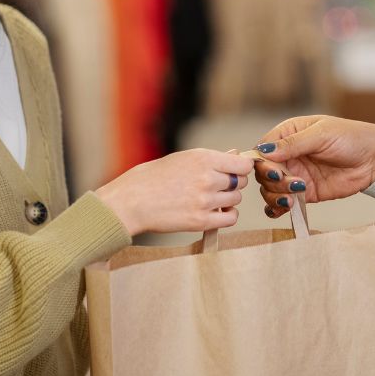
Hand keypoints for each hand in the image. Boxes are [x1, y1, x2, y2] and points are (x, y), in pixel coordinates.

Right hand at [95, 149, 255, 235]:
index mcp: (203, 158)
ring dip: (227, 200)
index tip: (236, 171)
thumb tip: (236, 154)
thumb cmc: (153, 177)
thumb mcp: (182, 159)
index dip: (242, 167)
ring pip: (235, 200)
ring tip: (209, 199)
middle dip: (233, 183)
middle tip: (217, 186)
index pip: (243, 164)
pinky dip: (227, 216)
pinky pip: (230, 219)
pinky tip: (215, 212)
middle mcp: (207, 178)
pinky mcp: (201, 221)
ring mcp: (205, 201)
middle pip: (241, 182)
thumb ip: (211, 159)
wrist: (131, 201)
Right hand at [251, 115, 374, 218]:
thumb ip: (293, 143)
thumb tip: (264, 151)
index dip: (261, 162)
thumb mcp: (321, 134)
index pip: (261, 150)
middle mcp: (288, 155)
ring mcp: (295, 175)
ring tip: (294, 195)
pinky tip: (285, 208)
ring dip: (276, 195)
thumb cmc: (352, 138)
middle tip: (291, 182)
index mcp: (288, 134)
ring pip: (270, 189)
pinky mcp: (305, 193)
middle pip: (263, 172)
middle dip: (272, 180)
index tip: (273, 170)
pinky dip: (278, 207)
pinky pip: (283, 202)